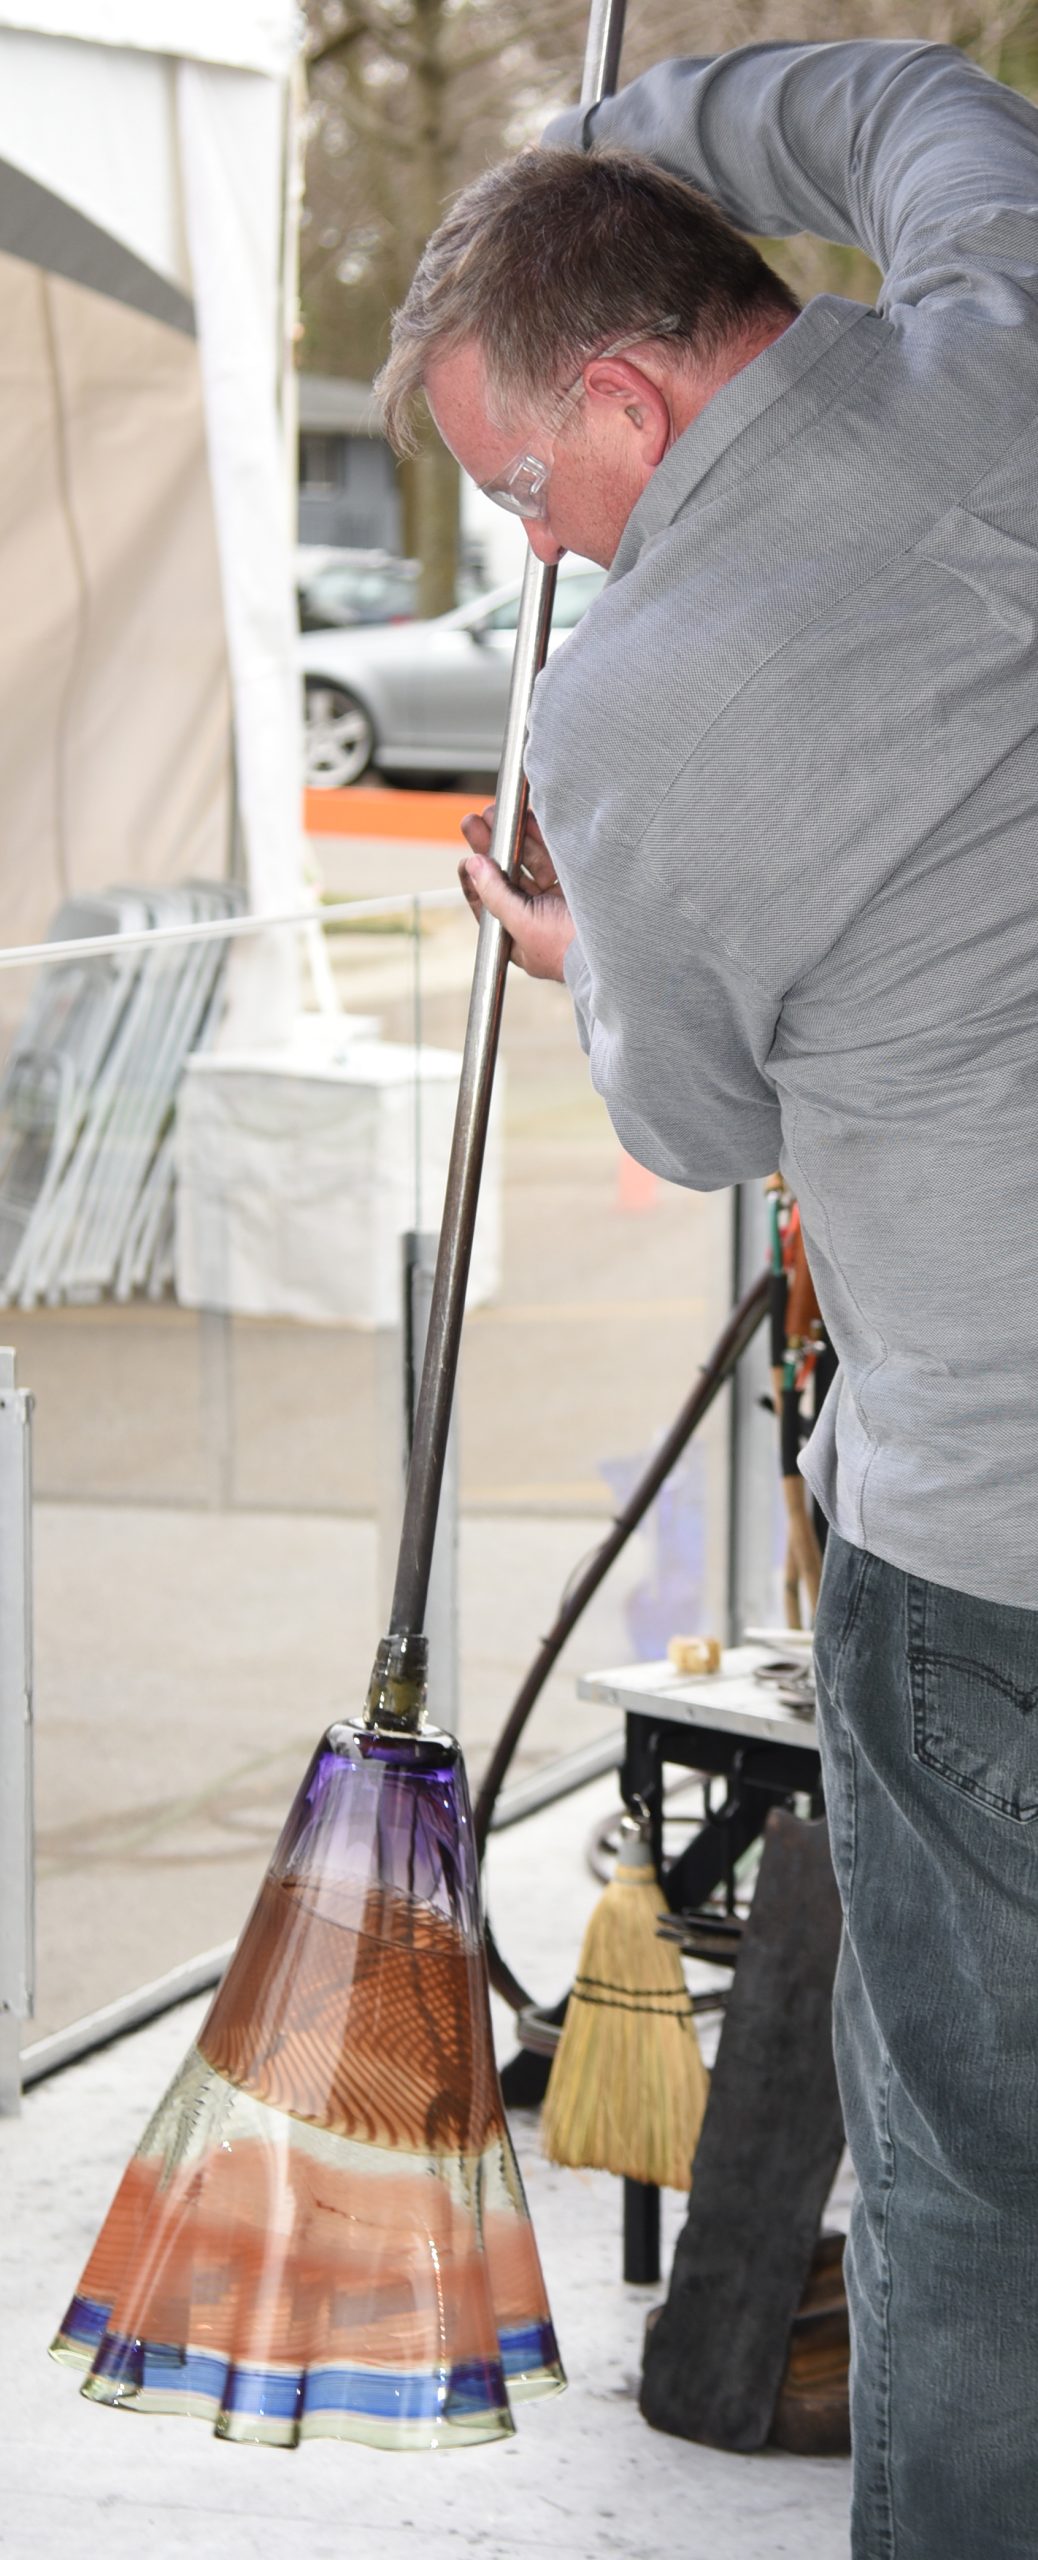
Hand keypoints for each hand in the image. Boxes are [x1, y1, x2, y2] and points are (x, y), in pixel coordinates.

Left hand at [458, 804, 574, 982]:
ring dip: (513, 837)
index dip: (475, 882)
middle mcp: (538, 917)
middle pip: (507, 878)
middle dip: (490, 849)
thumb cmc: (571, 951)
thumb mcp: (524, 926)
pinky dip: (540, 835)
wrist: (623, 945)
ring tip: (494, 812)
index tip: (467, 861)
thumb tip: (474, 866)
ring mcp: (559, 899)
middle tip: (472, 822)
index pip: (490, 905)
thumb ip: (496, 896)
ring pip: (529, 862)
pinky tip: (526, 818)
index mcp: (520, 937)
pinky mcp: (578, 883)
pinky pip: (554, 855)